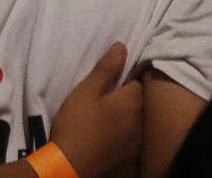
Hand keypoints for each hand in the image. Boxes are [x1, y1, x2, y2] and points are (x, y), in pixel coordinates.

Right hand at [50, 42, 142, 177]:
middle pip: (139, 102)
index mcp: (133, 100)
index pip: (138, 81)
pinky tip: (109, 136)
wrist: (70, 165)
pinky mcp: (129, 157)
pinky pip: (131, 139)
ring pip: (136, 121)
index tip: (112, 81)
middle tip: (107, 98)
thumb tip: (123, 46)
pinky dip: (123, 135)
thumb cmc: (78, 123)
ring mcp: (136, 141)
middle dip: (128, 98)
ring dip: (126, 117)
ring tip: (107, 117)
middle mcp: (140, 120)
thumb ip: (106, 68)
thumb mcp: (87, 90)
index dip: (126, 78)